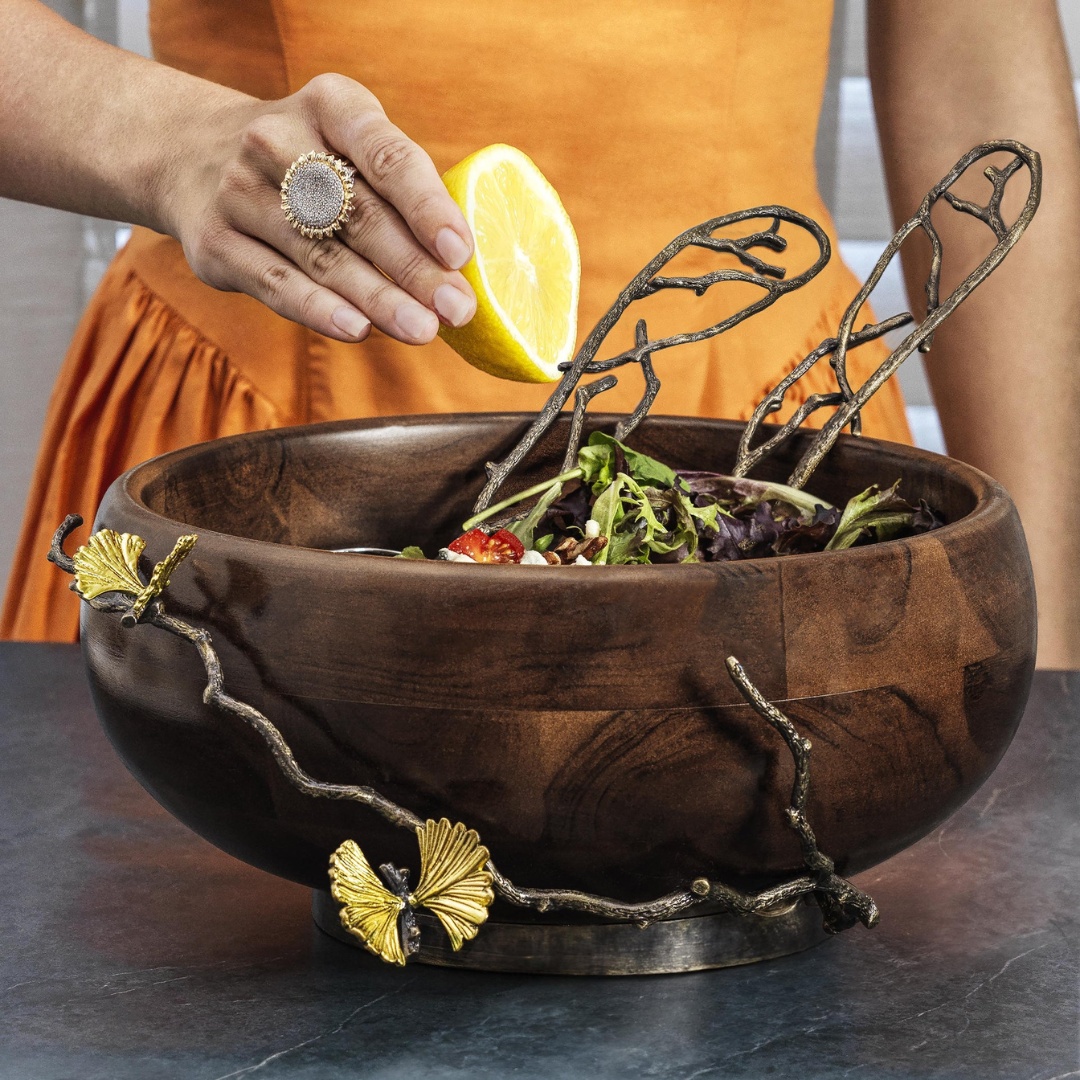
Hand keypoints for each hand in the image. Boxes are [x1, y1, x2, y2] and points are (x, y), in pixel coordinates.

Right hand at [164, 73, 476, 343]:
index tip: (461, 252)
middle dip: (415, 268)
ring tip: (422, 330)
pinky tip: (359, 330)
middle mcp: (277, 139)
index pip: (388, 156)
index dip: (428, 207)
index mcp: (331, 105)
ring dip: (378, 299)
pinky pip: (276, 283)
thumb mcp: (350, 146)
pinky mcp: (214, 241)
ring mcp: (239, 190)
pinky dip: (320, 310)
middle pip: (360, 215)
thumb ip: (399, 193)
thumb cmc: (307, 161)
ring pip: (322, 256)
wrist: (191, 151)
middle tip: (457, 309)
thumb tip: (457, 269)